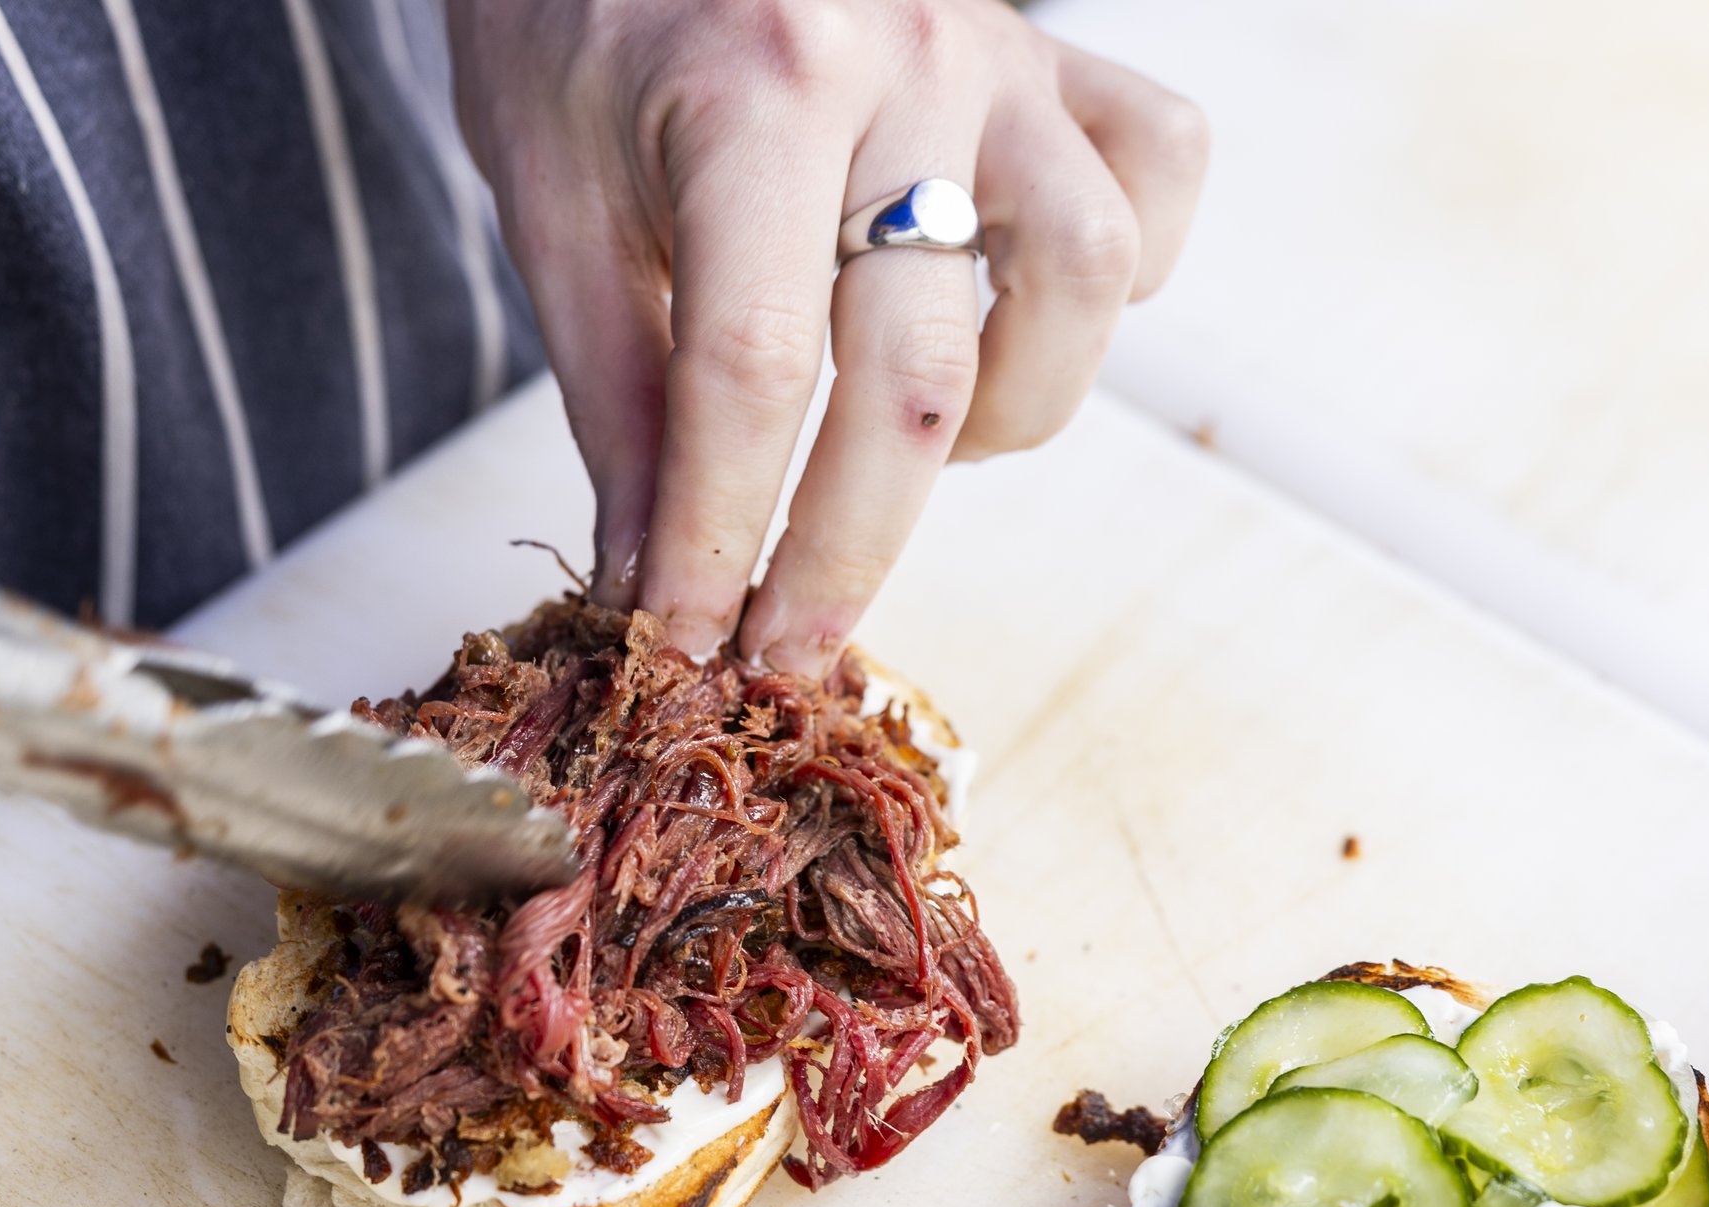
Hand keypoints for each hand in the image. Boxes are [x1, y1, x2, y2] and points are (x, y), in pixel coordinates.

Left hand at [448, 0, 1208, 674]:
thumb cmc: (573, 10)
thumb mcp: (549, 192)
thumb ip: (616, 389)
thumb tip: (655, 578)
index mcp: (750, 87)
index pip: (752, 367)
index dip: (720, 531)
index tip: (694, 640)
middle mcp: (903, 62)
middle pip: (917, 366)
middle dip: (848, 545)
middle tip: (790, 641)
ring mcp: (1000, 52)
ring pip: (1086, 278)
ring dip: (1008, 410)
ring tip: (908, 436)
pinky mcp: (1055, 51)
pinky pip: (1159, 169)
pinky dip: (1119, 271)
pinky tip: (1017, 311)